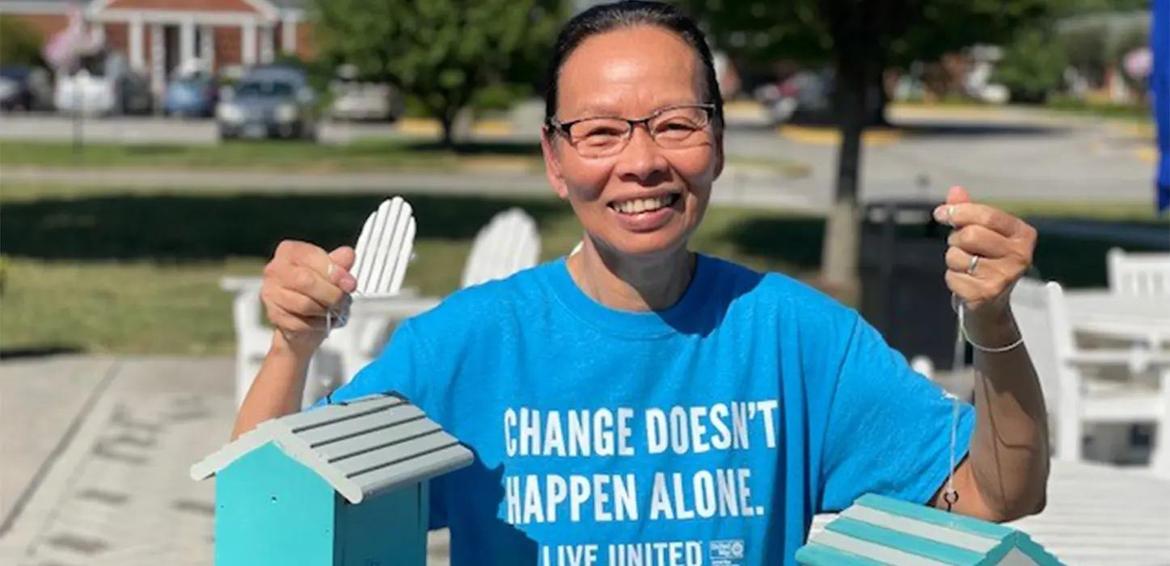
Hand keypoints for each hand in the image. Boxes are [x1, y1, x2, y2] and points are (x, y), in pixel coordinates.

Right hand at [260, 240, 356, 356]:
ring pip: (305, 304)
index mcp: (289, 251)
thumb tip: (347, 255)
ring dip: (327, 310)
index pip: (311, 257)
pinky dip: (318, 324)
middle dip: (332, 293)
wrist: (304, 319)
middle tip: (344, 300)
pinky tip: (324, 321)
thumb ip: (340, 262)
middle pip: (306, 281)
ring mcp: (271, 293)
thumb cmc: (318, 289)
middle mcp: (275, 270)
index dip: (334, 271)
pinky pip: (301, 323)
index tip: (350, 284)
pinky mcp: (274, 316)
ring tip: (336, 310)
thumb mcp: (332, 271)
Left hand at [933, 186, 1036, 320]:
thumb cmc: (987, 261)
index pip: (987, 215)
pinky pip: (952, 277)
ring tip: (968, 267)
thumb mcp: (983, 233)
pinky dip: (953, 278)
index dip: (959, 211)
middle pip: (970, 235)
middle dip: (956, 239)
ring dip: (953, 260)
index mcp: (1023, 234)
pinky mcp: (986, 294)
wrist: (992, 304)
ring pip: (957, 256)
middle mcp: (1020, 256)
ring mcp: (1004, 277)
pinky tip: (967, 282)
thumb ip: (969, 211)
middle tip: (962, 247)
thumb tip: (956, 190)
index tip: (942, 213)